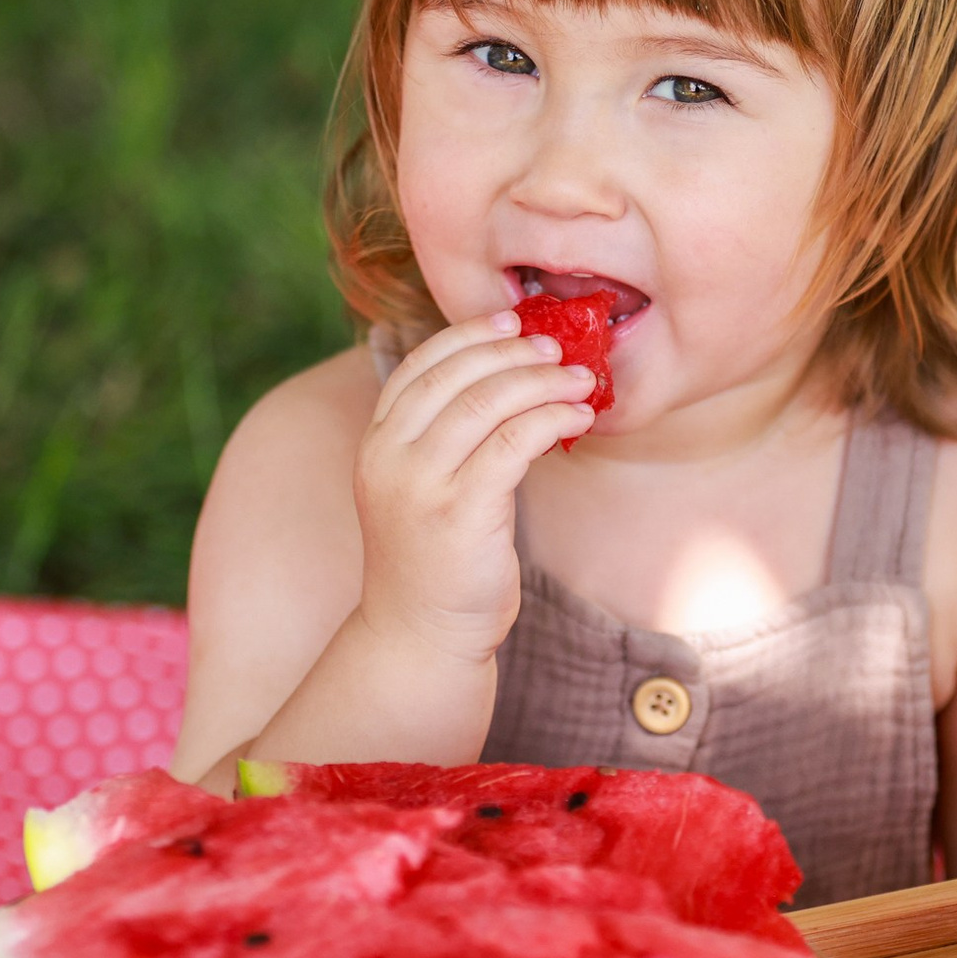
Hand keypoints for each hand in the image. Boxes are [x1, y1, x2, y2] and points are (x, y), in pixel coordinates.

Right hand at [353, 310, 597, 664]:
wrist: (420, 637)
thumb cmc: (435, 564)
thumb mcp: (421, 490)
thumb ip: (443, 440)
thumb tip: (507, 383)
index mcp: (376, 445)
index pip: (418, 366)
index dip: (467, 335)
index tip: (510, 320)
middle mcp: (388, 457)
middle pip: (453, 375)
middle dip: (511, 351)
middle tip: (557, 347)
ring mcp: (420, 485)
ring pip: (486, 401)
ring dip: (541, 381)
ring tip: (581, 377)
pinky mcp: (460, 512)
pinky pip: (512, 442)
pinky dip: (550, 418)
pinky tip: (576, 417)